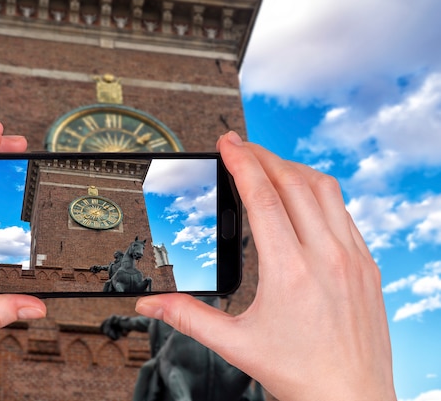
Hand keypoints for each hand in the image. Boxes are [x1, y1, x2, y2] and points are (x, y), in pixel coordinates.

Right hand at [136, 132, 395, 399]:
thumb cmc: (300, 374)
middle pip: (292, 182)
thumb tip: (151, 304)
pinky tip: (304, 197)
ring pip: (324, 190)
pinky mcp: (367, 264)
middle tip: (241, 146)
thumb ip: (188, 317)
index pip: (262, 198)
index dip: (241, 162)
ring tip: (270, 164)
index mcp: (290, 272)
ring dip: (293, 168)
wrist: (352, 398)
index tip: (228, 143)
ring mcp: (353, 258)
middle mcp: (326, 256)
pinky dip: (319, 192)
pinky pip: (344, 211)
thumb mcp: (235, 344)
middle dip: (263, 155)